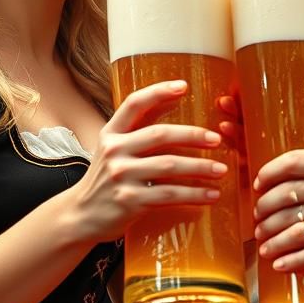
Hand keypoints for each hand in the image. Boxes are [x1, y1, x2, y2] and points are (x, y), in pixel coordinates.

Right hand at [72, 80, 227, 245]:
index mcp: (111, 133)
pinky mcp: (130, 201)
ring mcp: (121, 176)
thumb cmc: (106, 178)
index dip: (159, 92)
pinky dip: (195, 194)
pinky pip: (170, 195)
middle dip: (193, 135)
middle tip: (217, 139)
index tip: (184, 86)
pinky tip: (212, 195)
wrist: (82, 216)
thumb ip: (139, 128)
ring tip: (222, 170)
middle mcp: (114, 151)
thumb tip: (174, 100)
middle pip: (160, 135)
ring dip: (200, 168)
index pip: (135, 104)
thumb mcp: (114, 148)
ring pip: (169, 166)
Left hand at [253, 95, 303, 271]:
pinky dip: (291, 259)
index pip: (292, 162)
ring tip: (264, 244)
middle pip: (284, 196)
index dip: (268, 173)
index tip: (258, 184)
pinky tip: (280, 263)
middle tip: (258, 218)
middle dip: (264, 210)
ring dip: (272, 237)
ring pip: (292, 227)